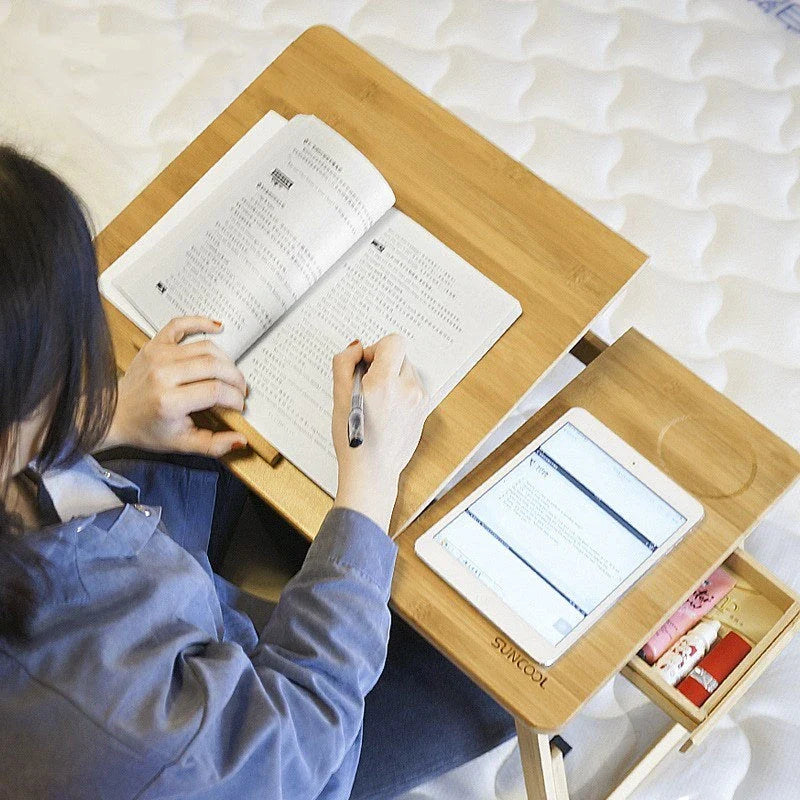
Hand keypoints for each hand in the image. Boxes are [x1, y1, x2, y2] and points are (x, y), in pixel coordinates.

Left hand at [103, 317, 247, 456]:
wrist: (116, 414)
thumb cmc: (147, 428)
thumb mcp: (182, 444)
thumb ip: (214, 445)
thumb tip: (240, 440)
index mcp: (169, 401)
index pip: (215, 391)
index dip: (235, 398)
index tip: (239, 405)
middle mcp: (163, 374)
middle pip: (215, 366)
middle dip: (235, 379)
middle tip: (240, 390)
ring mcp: (158, 356)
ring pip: (206, 348)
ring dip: (226, 360)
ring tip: (230, 374)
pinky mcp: (155, 345)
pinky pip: (180, 324)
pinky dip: (200, 322)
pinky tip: (217, 327)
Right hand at [331, 334, 428, 530]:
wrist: (373, 473)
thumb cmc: (354, 441)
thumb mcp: (338, 398)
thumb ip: (344, 363)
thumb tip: (357, 347)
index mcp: (385, 383)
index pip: (393, 342)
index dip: (375, 349)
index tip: (365, 366)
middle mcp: (408, 389)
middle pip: (400, 356)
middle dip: (383, 365)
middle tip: (367, 387)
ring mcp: (420, 401)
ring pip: (407, 371)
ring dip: (393, 378)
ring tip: (377, 403)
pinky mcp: (425, 410)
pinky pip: (413, 388)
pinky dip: (401, 392)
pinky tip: (387, 412)